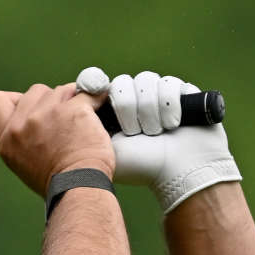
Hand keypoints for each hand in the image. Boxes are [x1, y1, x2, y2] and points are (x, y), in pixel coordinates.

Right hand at [0, 82, 114, 197]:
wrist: (79, 188)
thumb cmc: (56, 182)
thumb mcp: (22, 161)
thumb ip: (21, 135)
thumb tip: (34, 113)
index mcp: (7, 138)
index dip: (16, 99)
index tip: (31, 107)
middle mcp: (23, 124)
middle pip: (35, 91)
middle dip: (50, 101)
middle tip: (62, 123)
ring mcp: (48, 114)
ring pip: (61, 90)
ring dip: (72, 101)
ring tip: (79, 125)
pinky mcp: (74, 109)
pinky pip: (87, 92)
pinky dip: (95, 99)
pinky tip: (97, 113)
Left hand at [76, 67, 240, 214]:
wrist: (179, 173)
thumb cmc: (139, 165)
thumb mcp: (102, 146)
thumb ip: (83, 124)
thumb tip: (73, 98)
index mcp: (115, 114)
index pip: (103, 87)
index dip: (104, 92)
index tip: (102, 101)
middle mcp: (136, 102)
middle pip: (123, 83)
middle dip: (128, 107)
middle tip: (134, 132)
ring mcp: (159, 96)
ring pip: (145, 80)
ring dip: (148, 109)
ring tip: (154, 133)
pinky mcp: (181, 92)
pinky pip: (168, 83)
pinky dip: (169, 105)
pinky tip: (172, 124)